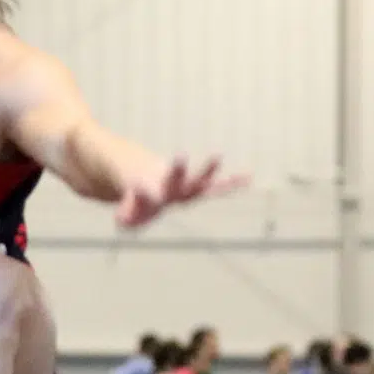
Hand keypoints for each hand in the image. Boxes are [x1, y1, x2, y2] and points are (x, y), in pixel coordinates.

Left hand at [115, 156, 244, 230]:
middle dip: (177, 171)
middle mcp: (168, 185)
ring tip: (217, 156)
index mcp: (148, 188)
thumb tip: (125, 218)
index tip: (153, 194)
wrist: (137, 174)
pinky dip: (230, 183)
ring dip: (206, 170)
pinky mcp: (194, 189)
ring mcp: (183, 186)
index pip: (149, 191)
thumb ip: (126, 218)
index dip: (149, 193)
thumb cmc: (133, 200)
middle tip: (180, 156)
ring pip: (197, 180)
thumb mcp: (124, 215)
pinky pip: (214, 187)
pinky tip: (248, 176)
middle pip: (173, 179)